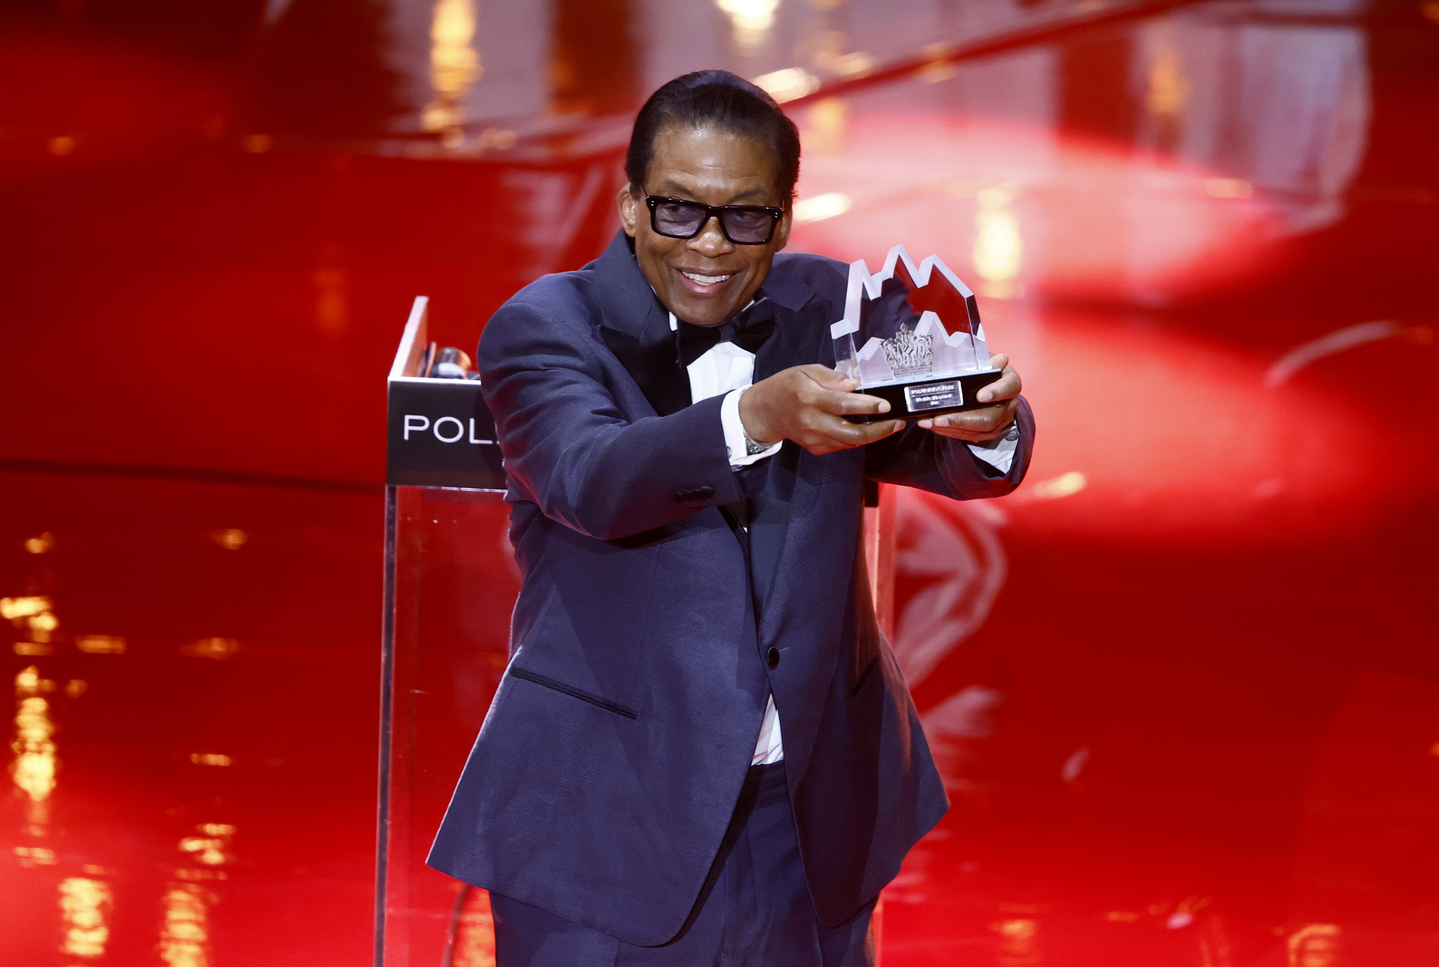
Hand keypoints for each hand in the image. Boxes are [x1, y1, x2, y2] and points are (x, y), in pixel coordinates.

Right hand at [740, 365, 904, 454]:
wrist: (764, 413)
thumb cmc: (786, 386)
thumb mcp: (805, 371)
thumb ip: (831, 377)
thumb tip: (855, 385)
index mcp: (809, 398)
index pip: (841, 404)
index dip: (866, 406)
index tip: (886, 405)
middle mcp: (812, 422)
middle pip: (850, 431)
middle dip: (878, 429)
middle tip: (898, 422)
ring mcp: (814, 439)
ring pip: (850, 442)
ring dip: (874, 436)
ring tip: (891, 425)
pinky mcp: (816, 449)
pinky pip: (843, 445)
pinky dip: (859, 438)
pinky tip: (871, 429)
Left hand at [917, 353, 1021, 441]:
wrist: (986, 382)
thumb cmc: (983, 369)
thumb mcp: (983, 360)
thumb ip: (986, 361)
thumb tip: (999, 359)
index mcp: (1011, 382)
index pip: (1009, 387)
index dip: (997, 392)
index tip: (980, 396)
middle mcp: (1009, 404)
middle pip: (990, 417)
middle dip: (962, 419)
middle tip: (939, 419)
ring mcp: (1001, 420)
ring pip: (978, 430)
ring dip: (951, 428)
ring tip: (929, 422)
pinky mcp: (990, 431)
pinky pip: (971, 436)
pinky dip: (951, 431)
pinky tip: (934, 426)